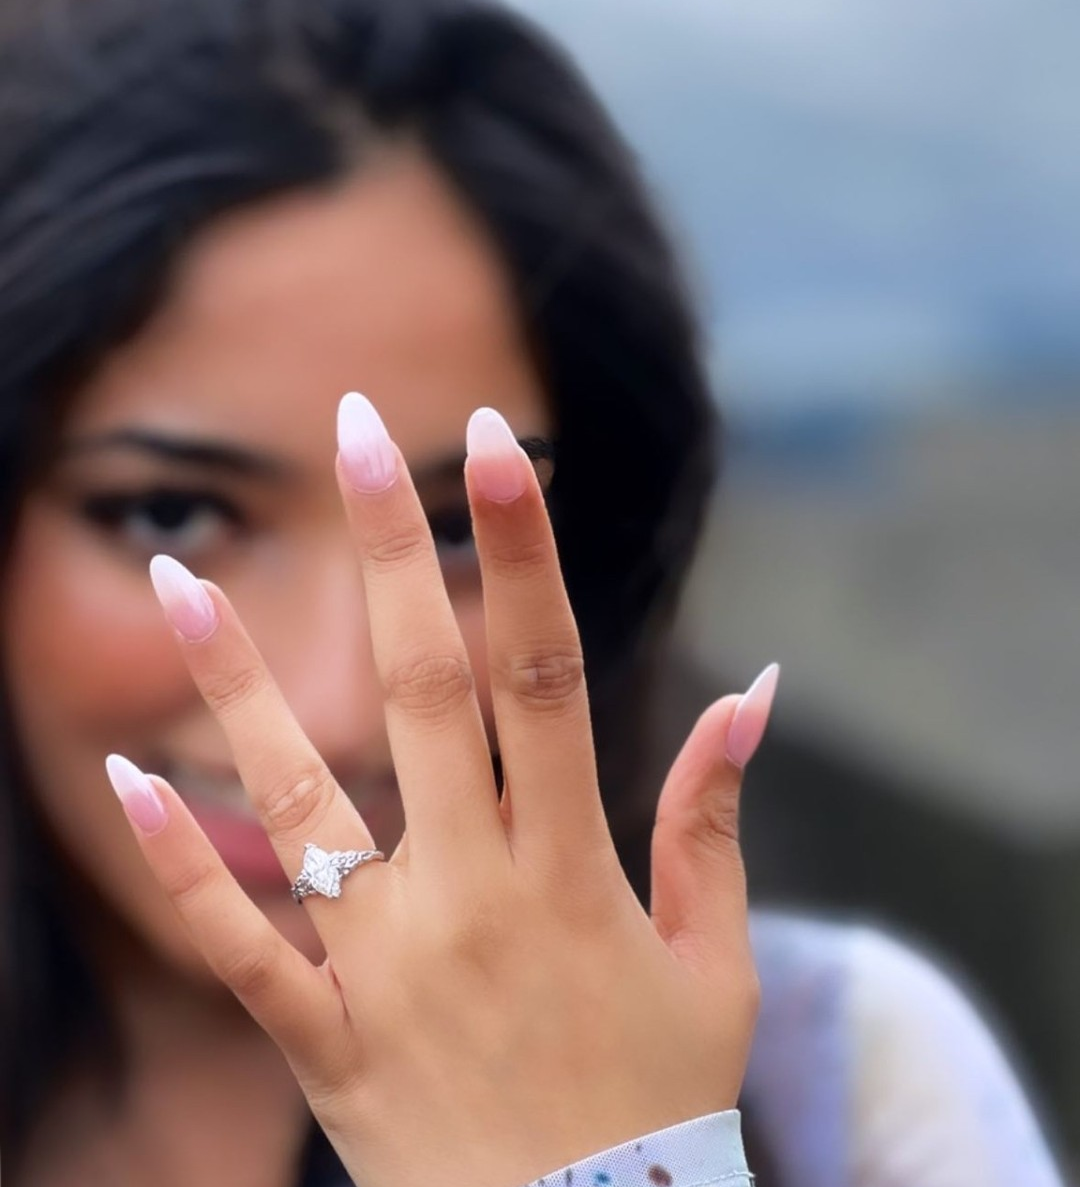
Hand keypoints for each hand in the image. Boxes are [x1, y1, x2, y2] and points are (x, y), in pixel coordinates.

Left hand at [106, 394, 767, 1186]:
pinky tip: (119, 771)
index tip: (493, 445)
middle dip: (395, 552)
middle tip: (356, 431)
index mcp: (575, 869)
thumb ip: (717, 818)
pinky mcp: (325, 1037)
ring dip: (237, 682)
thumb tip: (752, 690)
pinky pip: (240, 942)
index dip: (521, 551)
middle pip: (424, 695)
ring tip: (179, 575)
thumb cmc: (661, 1100)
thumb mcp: (718, 960)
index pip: (544, 674)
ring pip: (299, 800)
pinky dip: (182, 862)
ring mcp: (387, 966)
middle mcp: (472, 897)